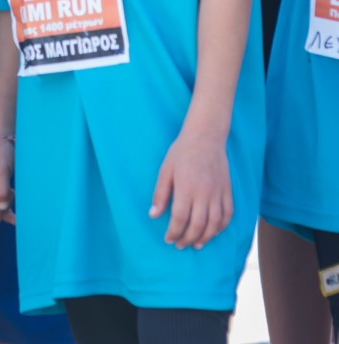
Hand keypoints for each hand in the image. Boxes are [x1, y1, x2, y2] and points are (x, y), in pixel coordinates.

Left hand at [149, 129, 232, 249]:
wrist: (206, 136)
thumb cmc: (182, 152)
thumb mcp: (166, 170)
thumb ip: (160, 193)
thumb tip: (153, 215)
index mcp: (186, 187)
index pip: (180, 218)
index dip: (173, 232)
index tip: (168, 239)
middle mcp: (204, 193)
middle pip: (197, 225)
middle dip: (188, 239)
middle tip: (180, 244)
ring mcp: (218, 192)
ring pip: (214, 224)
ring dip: (205, 238)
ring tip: (196, 244)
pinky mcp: (228, 190)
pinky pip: (228, 214)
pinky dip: (221, 227)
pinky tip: (213, 232)